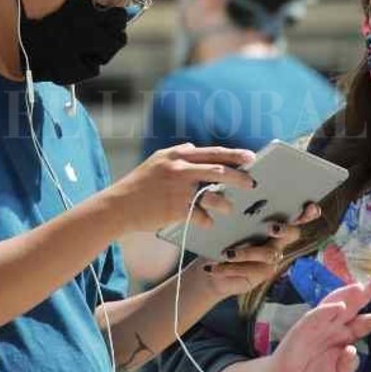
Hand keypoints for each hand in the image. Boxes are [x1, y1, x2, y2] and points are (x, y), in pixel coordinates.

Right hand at [103, 144, 255, 233]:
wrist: (118, 206)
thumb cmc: (139, 185)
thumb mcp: (156, 161)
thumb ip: (177, 154)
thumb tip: (195, 147)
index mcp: (177, 155)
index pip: (212, 152)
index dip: (234, 155)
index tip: (251, 157)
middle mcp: (179, 169)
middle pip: (218, 170)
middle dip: (239, 177)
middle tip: (252, 183)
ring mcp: (178, 189)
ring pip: (213, 195)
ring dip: (225, 203)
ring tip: (229, 208)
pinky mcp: (176, 208)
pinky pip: (201, 215)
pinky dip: (207, 220)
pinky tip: (208, 223)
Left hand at [195, 202, 320, 298]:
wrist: (213, 269)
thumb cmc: (223, 240)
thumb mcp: (230, 224)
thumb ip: (240, 213)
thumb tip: (238, 190)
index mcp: (274, 225)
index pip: (297, 217)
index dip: (307, 214)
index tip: (311, 207)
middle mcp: (277, 242)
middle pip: (292, 235)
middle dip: (285, 230)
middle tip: (272, 227)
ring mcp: (270, 261)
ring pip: (268, 254)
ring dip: (247, 252)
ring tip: (227, 254)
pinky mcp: (259, 276)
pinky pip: (248, 271)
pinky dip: (229, 268)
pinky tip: (214, 267)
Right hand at [267, 276, 370, 371]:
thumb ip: (348, 365)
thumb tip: (352, 350)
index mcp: (346, 335)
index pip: (364, 324)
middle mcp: (336, 324)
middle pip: (353, 306)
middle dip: (366, 294)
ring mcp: (321, 322)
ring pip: (336, 303)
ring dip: (347, 294)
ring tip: (359, 287)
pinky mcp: (306, 324)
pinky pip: (318, 314)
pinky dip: (328, 309)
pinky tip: (339, 306)